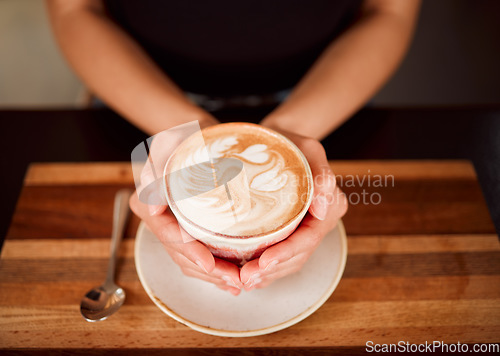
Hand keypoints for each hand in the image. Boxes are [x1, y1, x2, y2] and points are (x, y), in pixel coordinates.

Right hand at [129, 120, 242, 295]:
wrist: (198, 137)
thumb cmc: (185, 137)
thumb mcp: (169, 142)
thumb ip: (157, 167)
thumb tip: (153, 205)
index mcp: (147, 202)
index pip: (167, 234)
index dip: (188, 251)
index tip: (210, 262)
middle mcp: (158, 219)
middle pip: (180, 253)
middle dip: (207, 270)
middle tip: (235, 280)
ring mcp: (172, 227)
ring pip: (189, 260)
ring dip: (213, 275)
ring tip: (238, 283)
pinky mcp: (187, 230)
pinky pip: (197, 255)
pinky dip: (214, 269)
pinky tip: (231, 277)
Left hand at [240, 129, 347, 290]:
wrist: (281, 140)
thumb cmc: (291, 141)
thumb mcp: (308, 148)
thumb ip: (321, 173)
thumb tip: (323, 207)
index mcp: (331, 204)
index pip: (310, 237)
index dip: (287, 253)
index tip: (264, 262)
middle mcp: (322, 221)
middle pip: (300, 254)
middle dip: (274, 270)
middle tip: (247, 278)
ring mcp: (308, 228)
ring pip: (292, 260)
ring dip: (269, 274)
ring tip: (245, 281)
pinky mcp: (294, 230)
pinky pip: (284, 255)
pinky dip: (269, 268)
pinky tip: (252, 275)